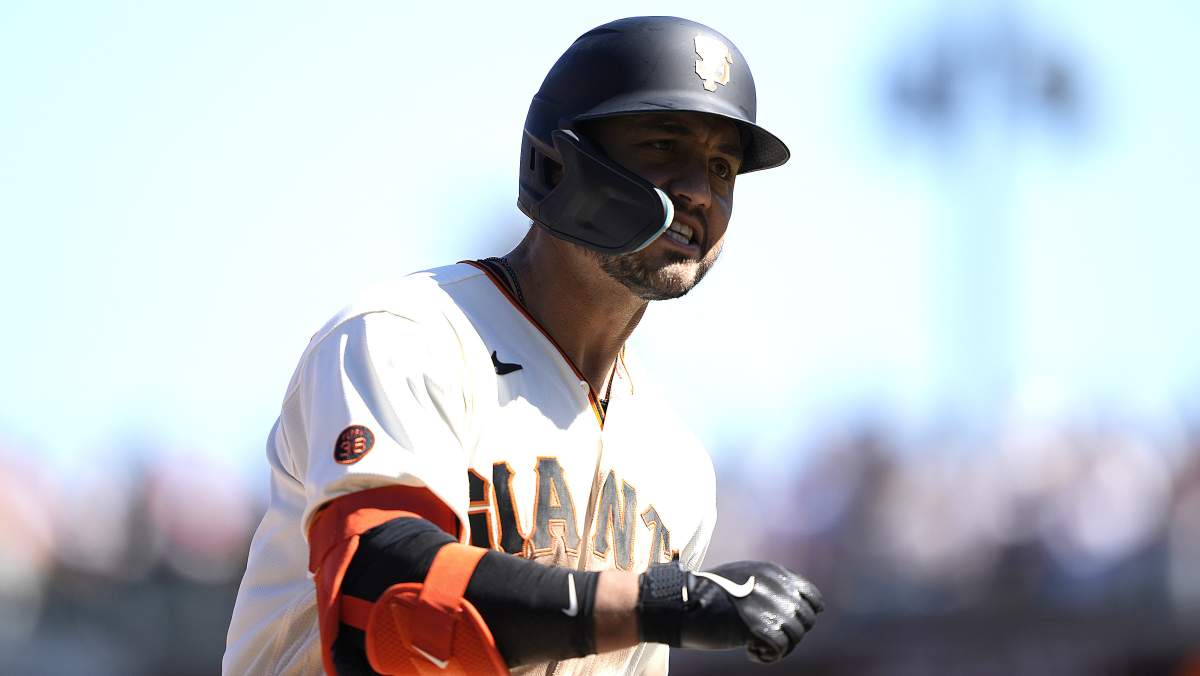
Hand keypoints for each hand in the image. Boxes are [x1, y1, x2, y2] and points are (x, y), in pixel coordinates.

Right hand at [637, 560, 823, 663]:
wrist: (682, 605)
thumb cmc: (707, 595)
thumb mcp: (743, 579)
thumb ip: (769, 587)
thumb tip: (792, 607)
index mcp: (773, 573)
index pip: (813, 597)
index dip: (805, 615)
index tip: (789, 625)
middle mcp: (775, 587)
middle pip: (806, 621)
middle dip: (791, 634)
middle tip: (767, 639)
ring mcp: (768, 606)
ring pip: (795, 636)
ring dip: (779, 646)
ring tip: (755, 646)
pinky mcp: (757, 626)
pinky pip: (780, 648)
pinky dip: (767, 655)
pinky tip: (750, 651)